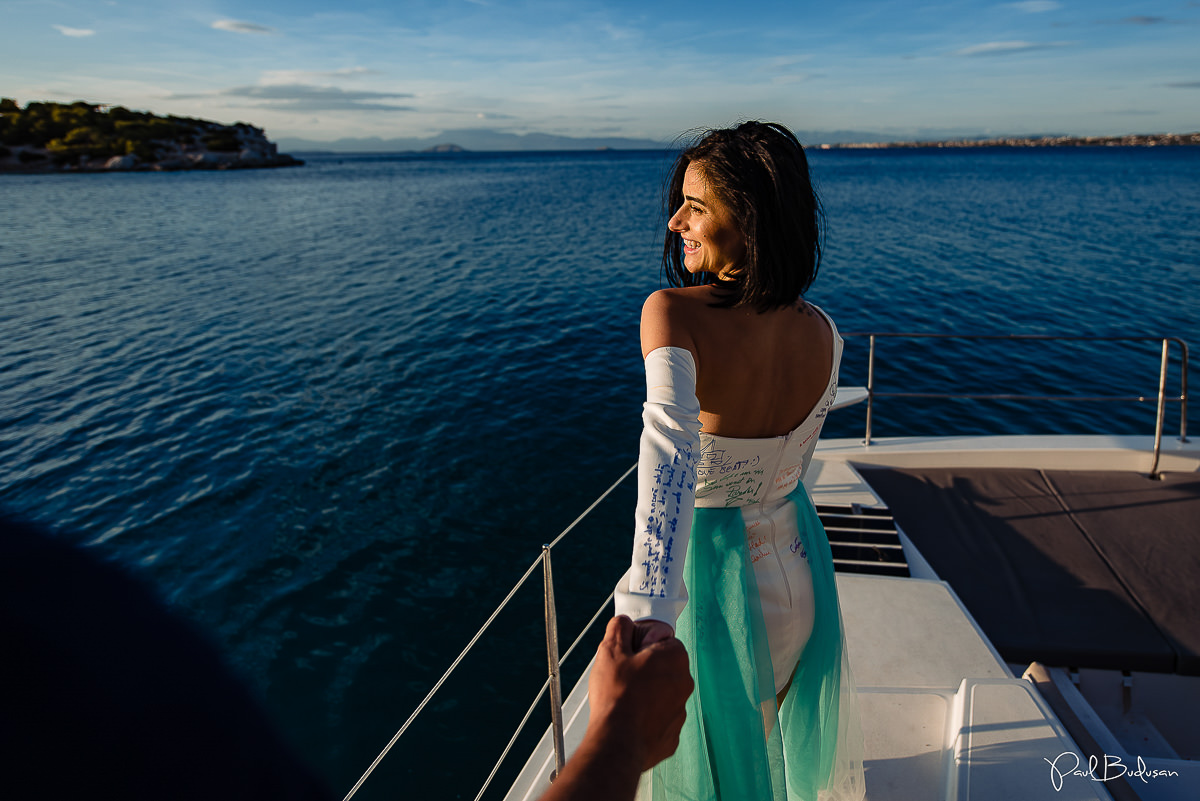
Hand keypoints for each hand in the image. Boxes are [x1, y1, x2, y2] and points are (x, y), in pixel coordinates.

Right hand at [587, 615, 693, 771]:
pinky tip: (628, 720)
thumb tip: (623, 623)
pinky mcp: (672, 734)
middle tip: (621, 677)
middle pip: (662, 666)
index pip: (662, 640)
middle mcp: (684, 682)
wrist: (617, 743)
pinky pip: (659, 719)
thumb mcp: (610, 650)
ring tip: (622, 701)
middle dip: (644, 669)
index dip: (641, 645)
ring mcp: (680, 711)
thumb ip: (619, 628)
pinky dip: (645, 718)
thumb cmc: (616, 695)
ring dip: (645, 694)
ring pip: (661, 693)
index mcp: (675, 657)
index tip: (627, 655)